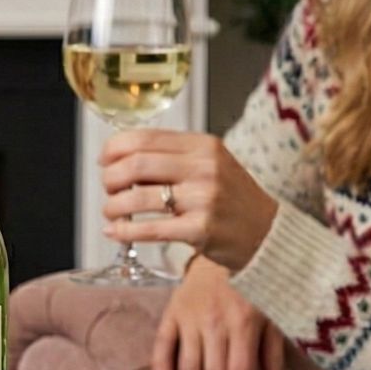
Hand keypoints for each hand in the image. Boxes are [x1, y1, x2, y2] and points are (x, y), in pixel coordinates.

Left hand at [98, 129, 278, 271]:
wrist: (267, 232)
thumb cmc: (232, 197)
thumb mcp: (210, 163)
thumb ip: (172, 157)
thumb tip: (120, 158)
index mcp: (203, 145)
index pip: (145, 138)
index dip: (114, 149)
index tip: (103, 160)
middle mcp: (204, 168)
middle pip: (136, 165)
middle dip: (110, 178)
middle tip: (108, 188)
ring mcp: (204, 199)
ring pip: (138, 198)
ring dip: (113, 206)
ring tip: (111, 211)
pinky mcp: (201, 230)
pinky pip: (151, 229)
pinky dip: (125, 231)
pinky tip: (114, 231)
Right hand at [154, 257, 288, 369]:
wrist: (228, 243)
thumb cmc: (257, 281)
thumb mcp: (273, 313)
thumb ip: (273, 353)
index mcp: (244, 324)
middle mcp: (216, 323)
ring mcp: (191, 317)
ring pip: (189, 367)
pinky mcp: (173, 310)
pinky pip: (163, 343)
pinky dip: (162, 366)